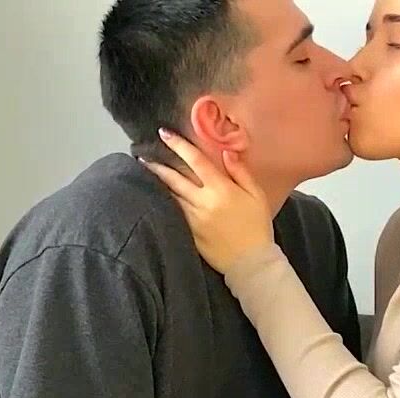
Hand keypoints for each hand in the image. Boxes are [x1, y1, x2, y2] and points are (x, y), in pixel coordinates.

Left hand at [139, 128, 274, 273]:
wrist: (251, 262)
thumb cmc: (257, 227)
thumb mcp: (256, 195)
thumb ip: (240, 172)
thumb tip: (226, 152)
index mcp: (221, 189)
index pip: (195, 161)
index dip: (178, 145)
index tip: (164, 134)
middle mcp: (203, 202)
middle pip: (174, 178)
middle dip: (157, 164)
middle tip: (142, 154)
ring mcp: (193, 219)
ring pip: (170, 196)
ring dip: (157, 183)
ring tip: (145, 172)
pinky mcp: (189, 234)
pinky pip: (173, 213)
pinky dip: (165, 202)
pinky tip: (157, 196)